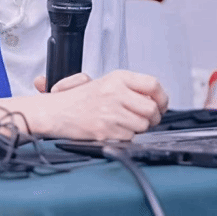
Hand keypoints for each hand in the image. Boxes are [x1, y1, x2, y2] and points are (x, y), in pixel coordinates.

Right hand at [38, 70, 168, 140]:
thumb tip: (153, 98)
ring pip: (142, 125)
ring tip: (125, 124)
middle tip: (147, 119)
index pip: (152, 84)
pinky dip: (125, 137)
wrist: (54, 112)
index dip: (162, 97)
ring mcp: (111, 112)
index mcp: (117, 78)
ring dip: (138, 128)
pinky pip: (129, 137)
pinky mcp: (106, 130)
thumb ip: (128, 87)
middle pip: (151, 109)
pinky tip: (114, 130)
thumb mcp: (104, 83)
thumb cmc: (77, 99)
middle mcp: (115, 92)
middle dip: (153, 118)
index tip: (161, 104)